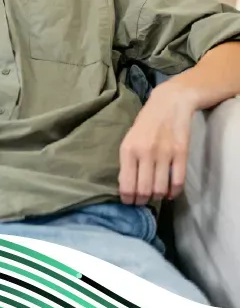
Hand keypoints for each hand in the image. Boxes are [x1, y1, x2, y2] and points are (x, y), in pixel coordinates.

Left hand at [119, 84, 196, 204]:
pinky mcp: (181, 154)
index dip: (127, 198)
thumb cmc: (146, 123)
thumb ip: (127, 160)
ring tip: (154, 197)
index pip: (126, 183)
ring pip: (160, 188)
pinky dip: (174, 192)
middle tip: (142, 203)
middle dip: (142, 201)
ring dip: (157, 197)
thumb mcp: (129, 139)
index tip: (129, 202)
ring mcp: (164, 154)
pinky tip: (169, 193)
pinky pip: (178, 181)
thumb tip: (126, 186)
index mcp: (128, 150)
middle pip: (144, 189)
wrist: (169, 103)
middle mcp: (145, 153)